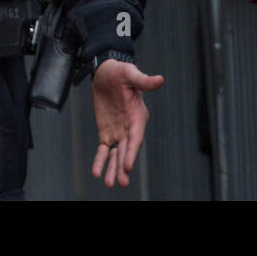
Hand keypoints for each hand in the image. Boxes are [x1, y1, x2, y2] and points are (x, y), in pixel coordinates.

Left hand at [90, 59, 163, 187]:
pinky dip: (101, 160)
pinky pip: (104, 149)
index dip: (132, 151)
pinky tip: (96, 172)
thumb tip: (160, 80)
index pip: (136, 137)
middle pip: (127, 150)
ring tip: (109, 183)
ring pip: (116, 154)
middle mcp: (130, 127)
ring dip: (113, 168)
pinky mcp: (106, 132)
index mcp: (138, 116)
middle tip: (120, 181)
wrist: (105, 72)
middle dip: (123, 166)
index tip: (127, 165)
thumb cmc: (120, 72)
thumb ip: (143, 81)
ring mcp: (118, 131)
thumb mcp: (130, 74)